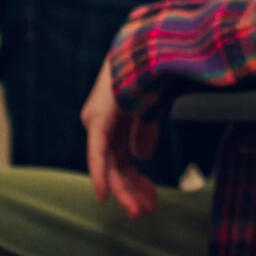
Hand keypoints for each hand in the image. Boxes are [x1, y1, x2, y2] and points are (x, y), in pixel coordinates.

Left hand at [83, 59, 160, 218]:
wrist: (154, 43)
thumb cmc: (158, 69)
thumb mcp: (155, 106)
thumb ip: (145, 130)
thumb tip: (141, 156)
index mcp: (116, 119)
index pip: (123, 159)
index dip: (137, 182)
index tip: (151, 201)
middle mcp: (101, 123)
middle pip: (116, 165)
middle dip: (132, 190)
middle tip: (144, 212)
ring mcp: (97, 121)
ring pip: (110, 164)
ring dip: (124, 188)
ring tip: (138, 211)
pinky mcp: (98, 118)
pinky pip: (99, 152)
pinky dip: (101, 173)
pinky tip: (104, 194)